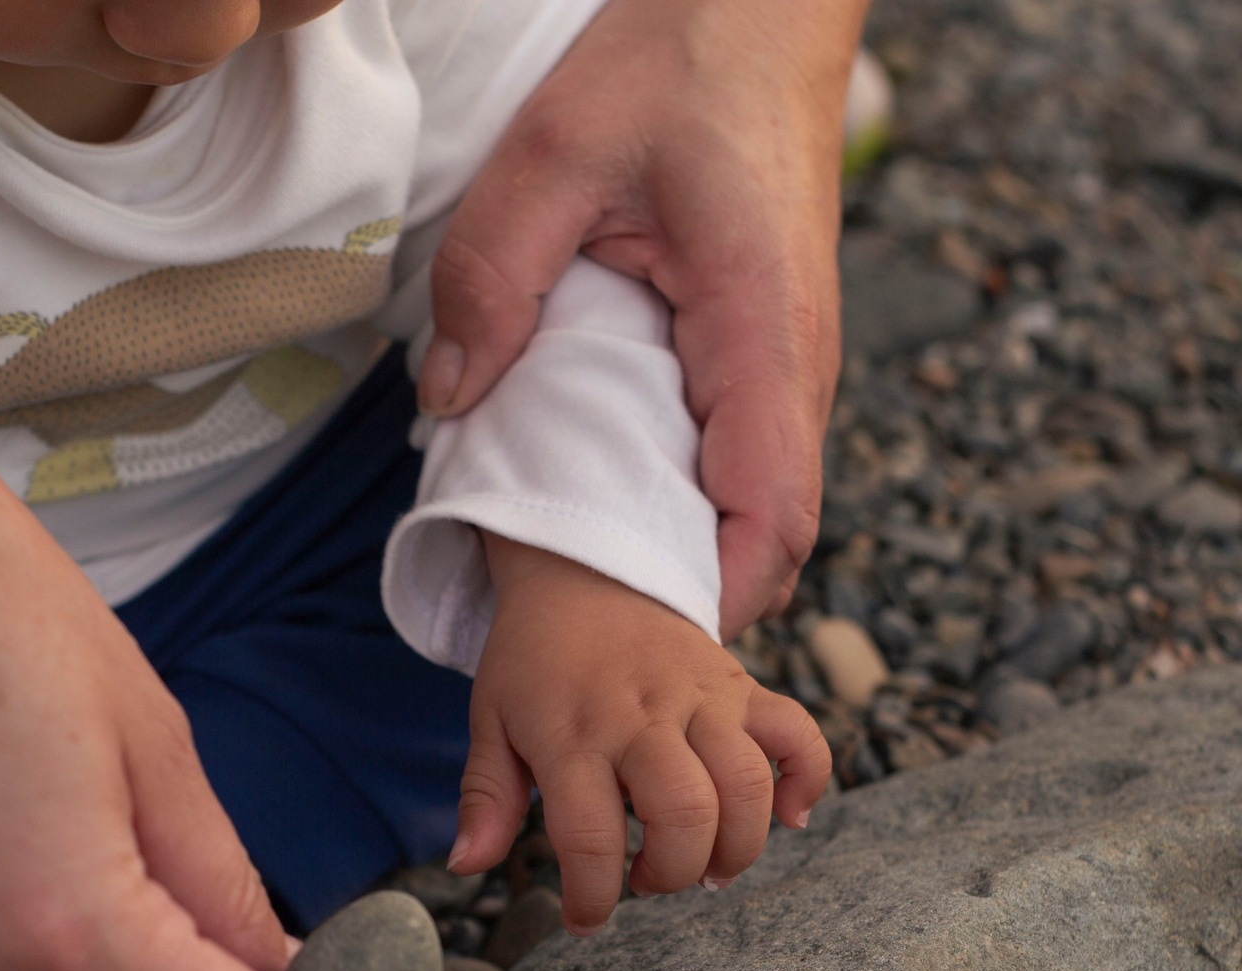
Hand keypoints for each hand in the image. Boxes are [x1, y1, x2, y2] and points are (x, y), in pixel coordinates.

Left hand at [423, 0, 864, 635]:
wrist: (761, 10)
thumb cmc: (679, 65)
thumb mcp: (556, 150)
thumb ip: (494, 274)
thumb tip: (446, 398)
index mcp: (763, 331)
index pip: (772, 515)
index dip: (712, 597)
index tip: (631, 637)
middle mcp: (796, 366)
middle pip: (773, 539)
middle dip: (689, 600)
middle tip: (585, 634)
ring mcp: (789, 366)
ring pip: (761, 509)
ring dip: (684, 554)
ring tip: (584, 583)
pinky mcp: (765, 357)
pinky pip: (741, 464)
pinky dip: (682, 503)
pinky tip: (603, 501)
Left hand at [450, 538, 828, 933]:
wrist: (585, 565)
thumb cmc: (533, 660)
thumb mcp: (491, 722)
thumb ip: (485, 798)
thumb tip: (466, 865)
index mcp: (572, 734)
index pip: (590, 836)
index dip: (592, 897)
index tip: (585, 919)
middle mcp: (642, 716)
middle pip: (685, 813)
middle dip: (674, 872)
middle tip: (650, 879)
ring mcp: (700, 698)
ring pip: (746, 784)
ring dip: (738, 846)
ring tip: (711, 866)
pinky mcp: (741, 685)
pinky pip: (798, 734)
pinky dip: (806, 781)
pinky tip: (788, 816)